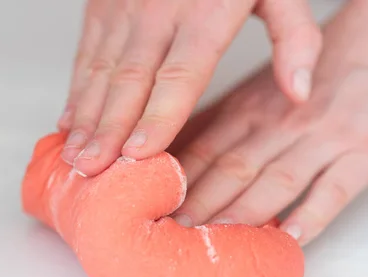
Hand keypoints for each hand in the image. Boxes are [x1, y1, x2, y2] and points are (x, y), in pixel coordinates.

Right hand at [58, 0, 321, 177]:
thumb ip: (294, 38)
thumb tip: (298, 93)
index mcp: (206, 12)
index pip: (180, 75)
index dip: (158, 117)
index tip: (140, 154)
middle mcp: (158, 11)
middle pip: (130, 81)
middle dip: (110, 130)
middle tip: (93, 170)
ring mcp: (123, 7)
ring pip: (100, 72)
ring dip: (87, 118)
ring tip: (76, 157)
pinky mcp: (101, 4)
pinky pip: (85, 54)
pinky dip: (76, 91)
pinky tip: (69, 122)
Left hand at [172, 0, 367, 245]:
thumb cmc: (302, 79)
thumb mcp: (251, 94)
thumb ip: (213, 125)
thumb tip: (164, 155)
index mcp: (246, 111)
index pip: (203, 150)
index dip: (175, 183)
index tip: (150, 210)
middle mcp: (277, 125)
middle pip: (232, 169)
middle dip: (199, 204)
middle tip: (171, 235)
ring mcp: (321, 139)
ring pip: (276, 181)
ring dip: (243, 212)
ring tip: (216, 241)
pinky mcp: (364, 152)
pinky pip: (335, 189)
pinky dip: (311, 214)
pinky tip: (287, 237)